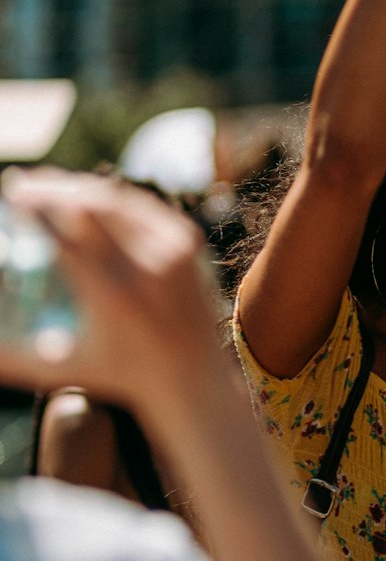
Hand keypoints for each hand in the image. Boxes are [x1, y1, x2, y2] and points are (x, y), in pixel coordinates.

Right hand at [0, 170, 225, 417]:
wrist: (193, 376)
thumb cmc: (118, 375)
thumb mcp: (61, 370)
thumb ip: (12, 359)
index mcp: (114, 297)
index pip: (67, 235)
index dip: (36, 207)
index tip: (11, 195)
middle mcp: (148, 268)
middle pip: (92, 207)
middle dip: (53, 189)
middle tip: (23, 183)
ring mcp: (173, 250)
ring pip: (119, 200)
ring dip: (80, 189)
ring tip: (49, 187)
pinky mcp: (189, 242)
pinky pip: (144, 209)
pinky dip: (112, 199)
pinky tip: (87, 197)